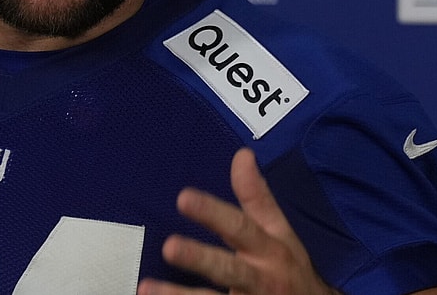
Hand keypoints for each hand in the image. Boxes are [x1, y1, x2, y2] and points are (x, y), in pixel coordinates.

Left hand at [137, 148, 339, 294]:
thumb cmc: (290, 268)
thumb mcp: (280, 232)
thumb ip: (257, 196)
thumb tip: (242, 155)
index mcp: (269, 249)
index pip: (239, 226)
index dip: (213, 213)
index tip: (184, 197)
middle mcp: (260, 278)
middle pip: (228, 269)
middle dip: (199, 258)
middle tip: (169, 247)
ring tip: (146, 288)